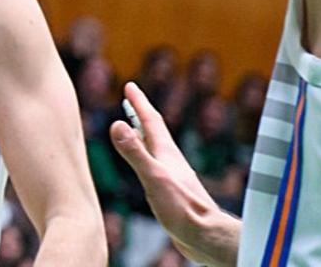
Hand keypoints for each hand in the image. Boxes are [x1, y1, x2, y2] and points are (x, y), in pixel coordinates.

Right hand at [110, 82, 239, 265]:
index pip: (151, 121)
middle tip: (131, 100)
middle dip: (141, 114)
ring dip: (144, 134)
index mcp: (166, 153)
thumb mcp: (153, 178)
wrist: (204, 235)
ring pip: (156, 147)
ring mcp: (172, 174)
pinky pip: (156, 164)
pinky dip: (147, 155)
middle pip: (154, 130)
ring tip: (134, 128)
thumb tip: (116, 124)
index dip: (139, 102)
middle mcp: (171, 160)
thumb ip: (135, 152)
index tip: (130, 85)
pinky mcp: (172, 190)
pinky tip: (146, 165)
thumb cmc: (182, 208)